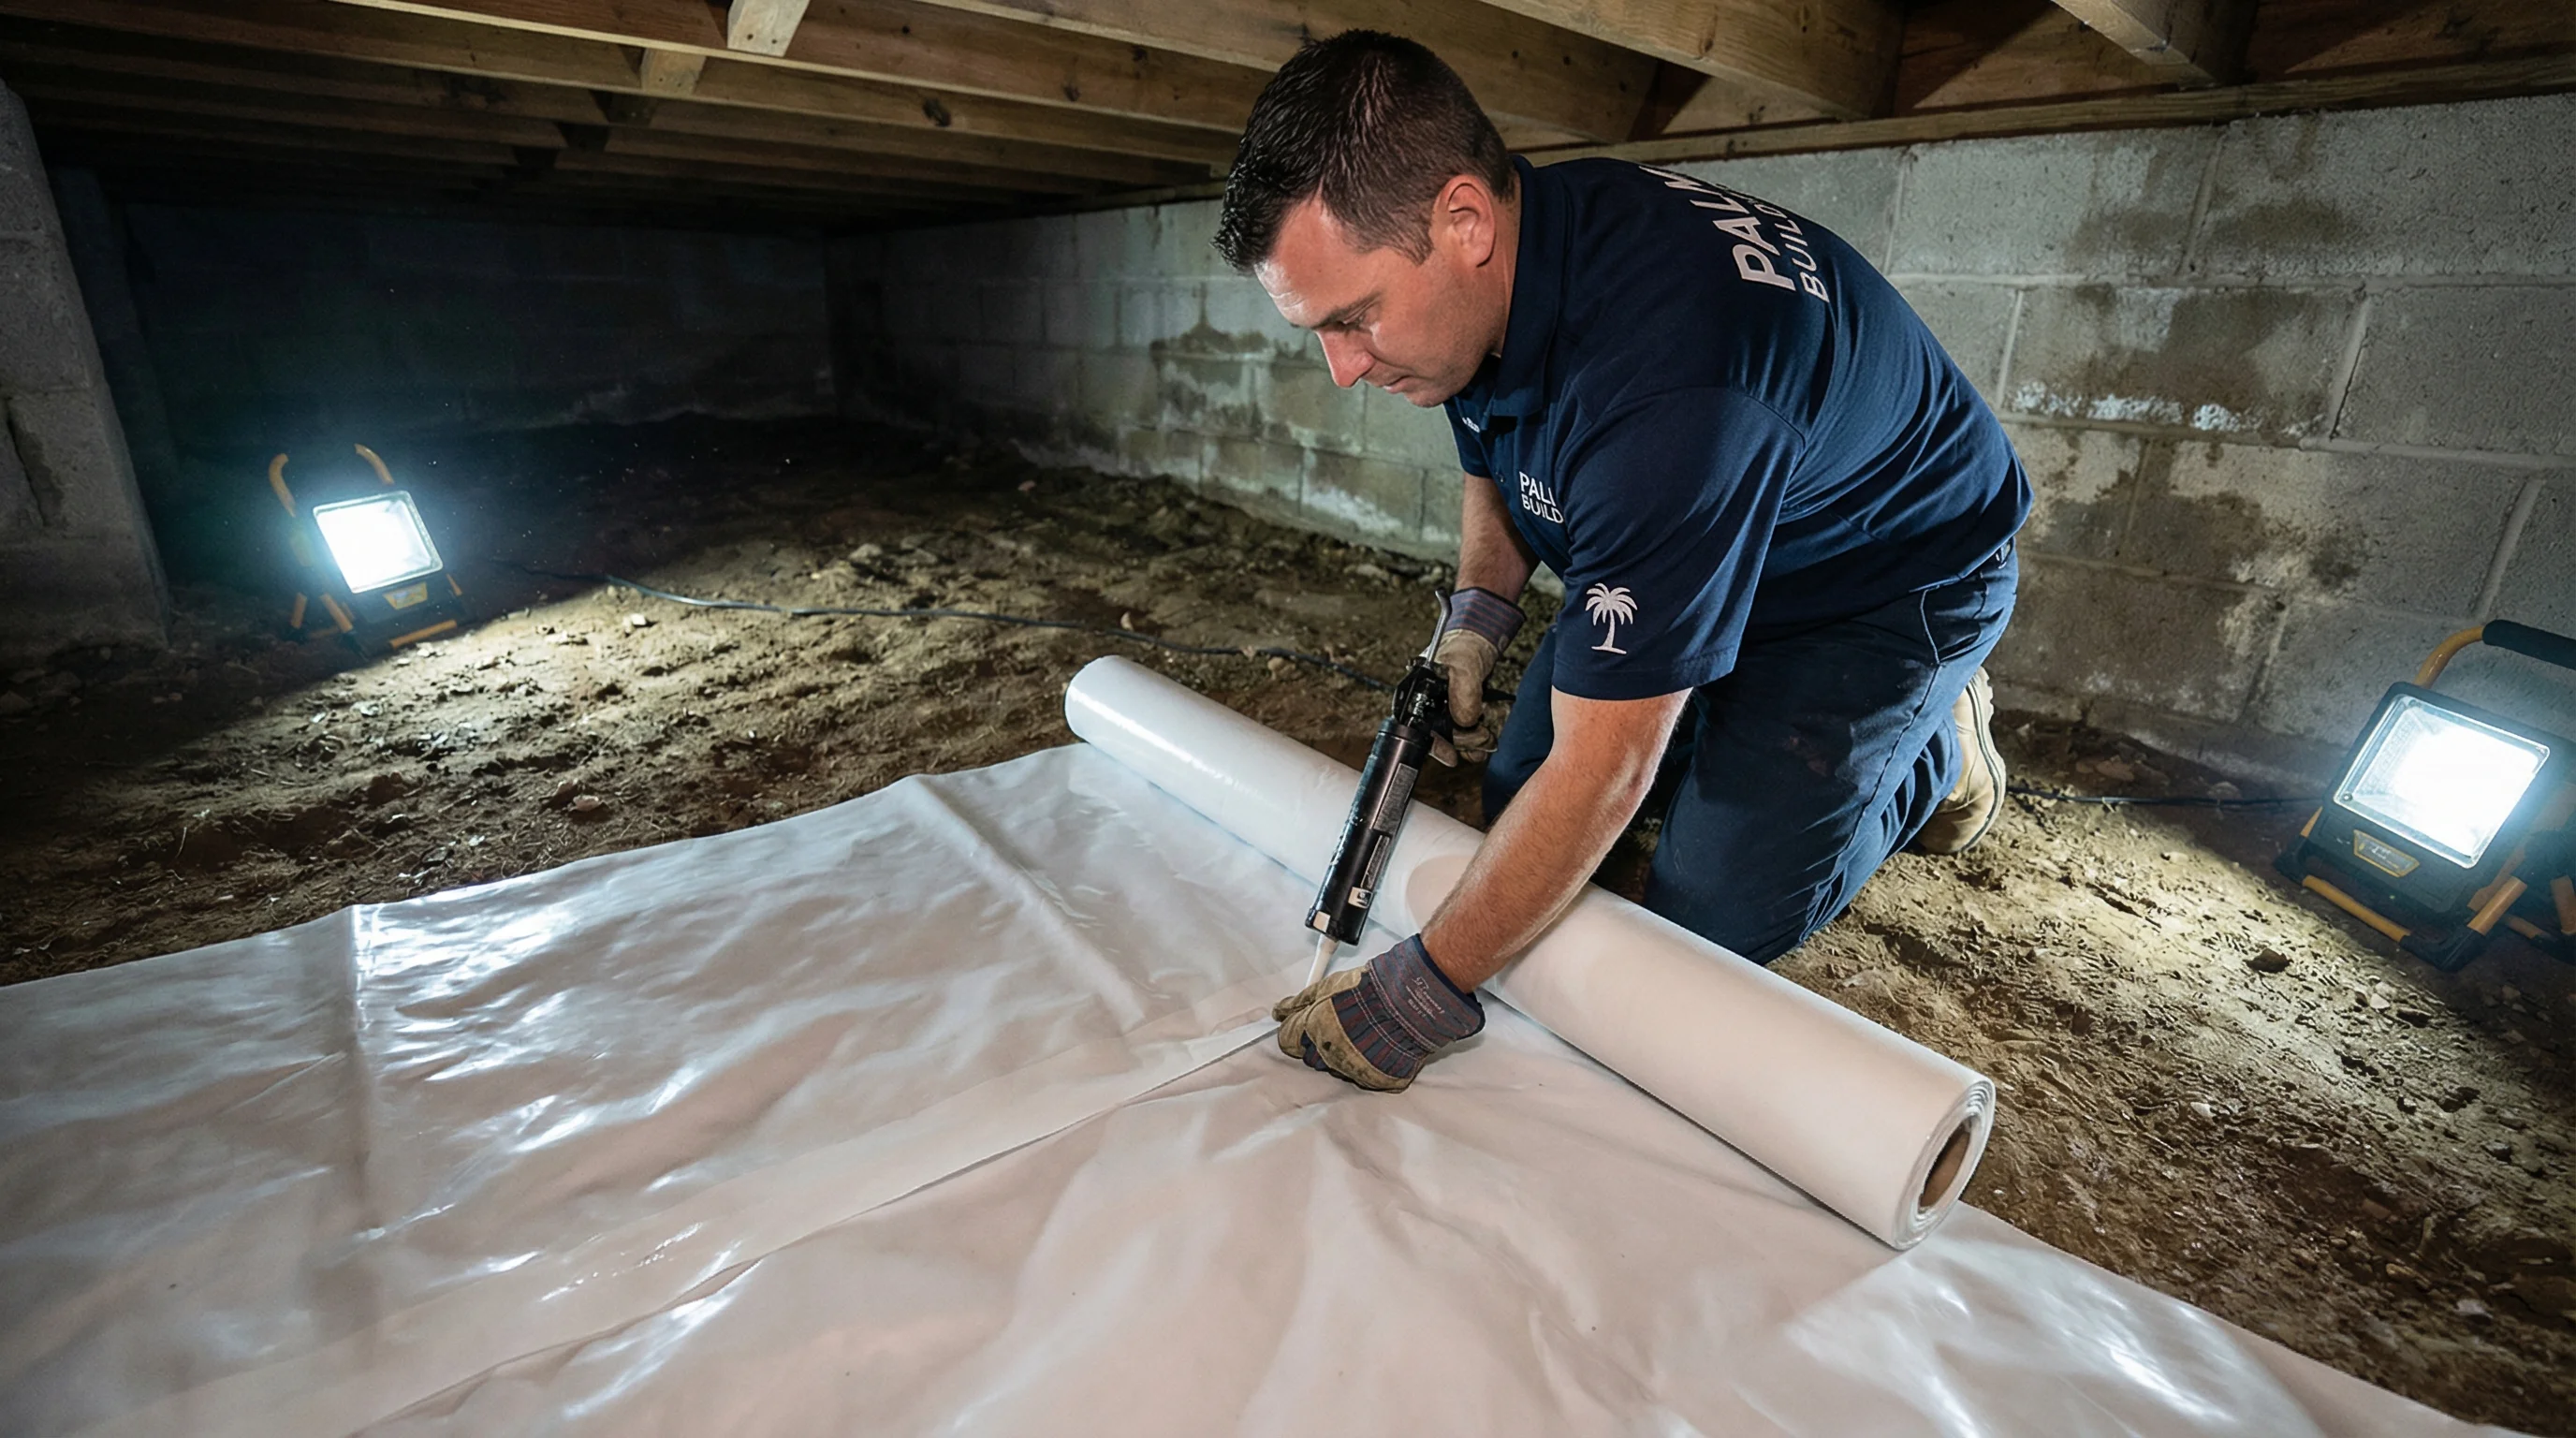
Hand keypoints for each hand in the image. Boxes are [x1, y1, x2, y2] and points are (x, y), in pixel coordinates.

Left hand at [1272, 935, 1483, 1091]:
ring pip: (1336, 1068)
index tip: (1301, 1027)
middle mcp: (1331, 1053)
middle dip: (1319, 1043)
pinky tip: (1376, 1046)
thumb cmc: (1374, 990)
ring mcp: (1354, 1069)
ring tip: (1362, 1034)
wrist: (1412, 1001)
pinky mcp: (1377, 1079)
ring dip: (1343, 1055)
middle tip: (1339, 1026)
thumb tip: (1279, 1010)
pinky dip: (1368, 1065)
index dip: (1294, 1032)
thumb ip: (1300, 1001)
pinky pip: (1364, 1077)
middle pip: (1311, 1057)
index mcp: (1315, 1029)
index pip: (1288, 1040)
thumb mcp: (1329, 986)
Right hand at [1431, 588, 1522, 762]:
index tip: (1453, 758)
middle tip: (1483, 739)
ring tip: (1488, 741)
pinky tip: (1487, 738)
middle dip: (1463, 742)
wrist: (1482, 634)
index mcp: (1419, 692)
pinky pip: (1465, 728)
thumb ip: (1464, 695)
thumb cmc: (1465, 644)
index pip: (1420, 728)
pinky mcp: (1459, 705)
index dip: (1436, 745)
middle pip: (1439, 735)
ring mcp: (1444, 704)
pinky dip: (1476, 735)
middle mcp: (1428, 701)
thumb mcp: (1465, 667)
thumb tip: (1465, 722)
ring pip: (1454, 735)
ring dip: (1472, 742)